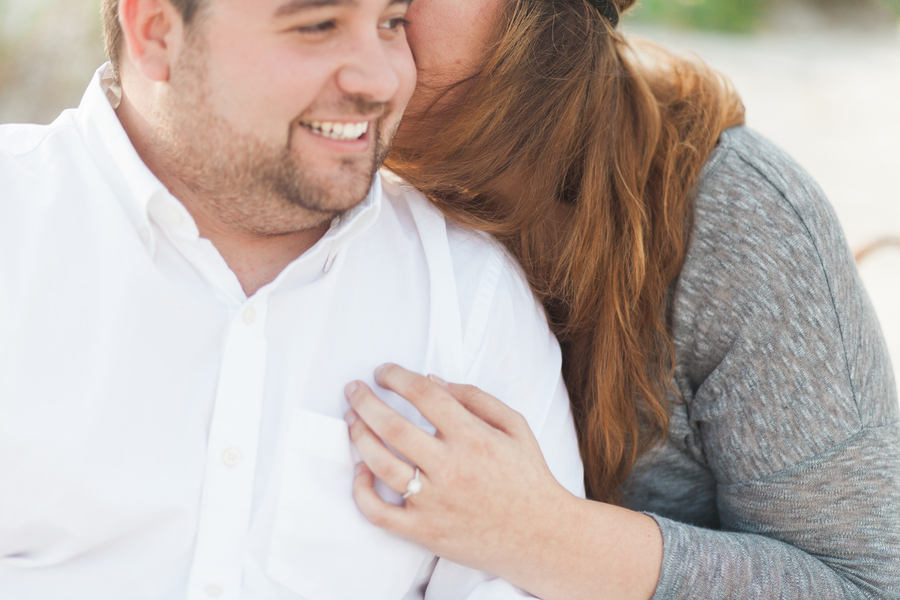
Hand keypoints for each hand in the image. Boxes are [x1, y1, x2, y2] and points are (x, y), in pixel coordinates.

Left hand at [343, 364, 578, 586]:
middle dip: (365, 400)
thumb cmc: (528, 477)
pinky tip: (360, 471)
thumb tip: (432, 379)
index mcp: (472, 437)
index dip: (396, 376)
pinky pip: (378, 512)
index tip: (383, 371)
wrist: (541, 536)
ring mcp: (433, 501)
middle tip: (353, 389)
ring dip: (358, 436)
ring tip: (351, 420)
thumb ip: (476, 398)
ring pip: (379, 464)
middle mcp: (449, 467)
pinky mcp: (423, 531)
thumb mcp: (515, 426)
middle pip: (391, 425)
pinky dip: (361, 491)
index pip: (423, 394)